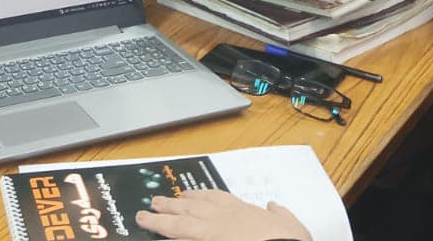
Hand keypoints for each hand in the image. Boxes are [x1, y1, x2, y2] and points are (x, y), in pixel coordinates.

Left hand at [134, 192, 314, 240]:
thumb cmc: (286, 239)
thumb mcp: (289, 223)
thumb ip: (279, 214)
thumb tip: (275, 208)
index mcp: (239, 210)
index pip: (212, 198)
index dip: (196, 197)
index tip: (185, 195)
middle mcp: (220, 219)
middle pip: (188, 209)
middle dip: (169, 205)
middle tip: (153, 202)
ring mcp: (208, 234)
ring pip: (178, 226)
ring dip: (159, 221)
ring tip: (144, 218)